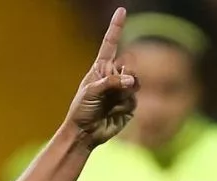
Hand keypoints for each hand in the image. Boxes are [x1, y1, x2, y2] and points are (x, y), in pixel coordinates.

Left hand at [65, 7, 138, 146]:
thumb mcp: (91, 92)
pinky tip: (112, 114)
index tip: (121, 10)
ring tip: (110, 104)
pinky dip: (124, 106)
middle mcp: (113, 77)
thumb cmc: (81, 111)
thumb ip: (111, 82)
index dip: (116, 27)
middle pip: (129, 65)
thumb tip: (130, 80)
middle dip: (124, 76)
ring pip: (135, 83)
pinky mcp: (129, 105)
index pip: (111, 44)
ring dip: (124, 92)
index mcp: (101, 69)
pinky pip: (134, 100)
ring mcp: (123, 90)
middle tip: (113, 89)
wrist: (85, 133)